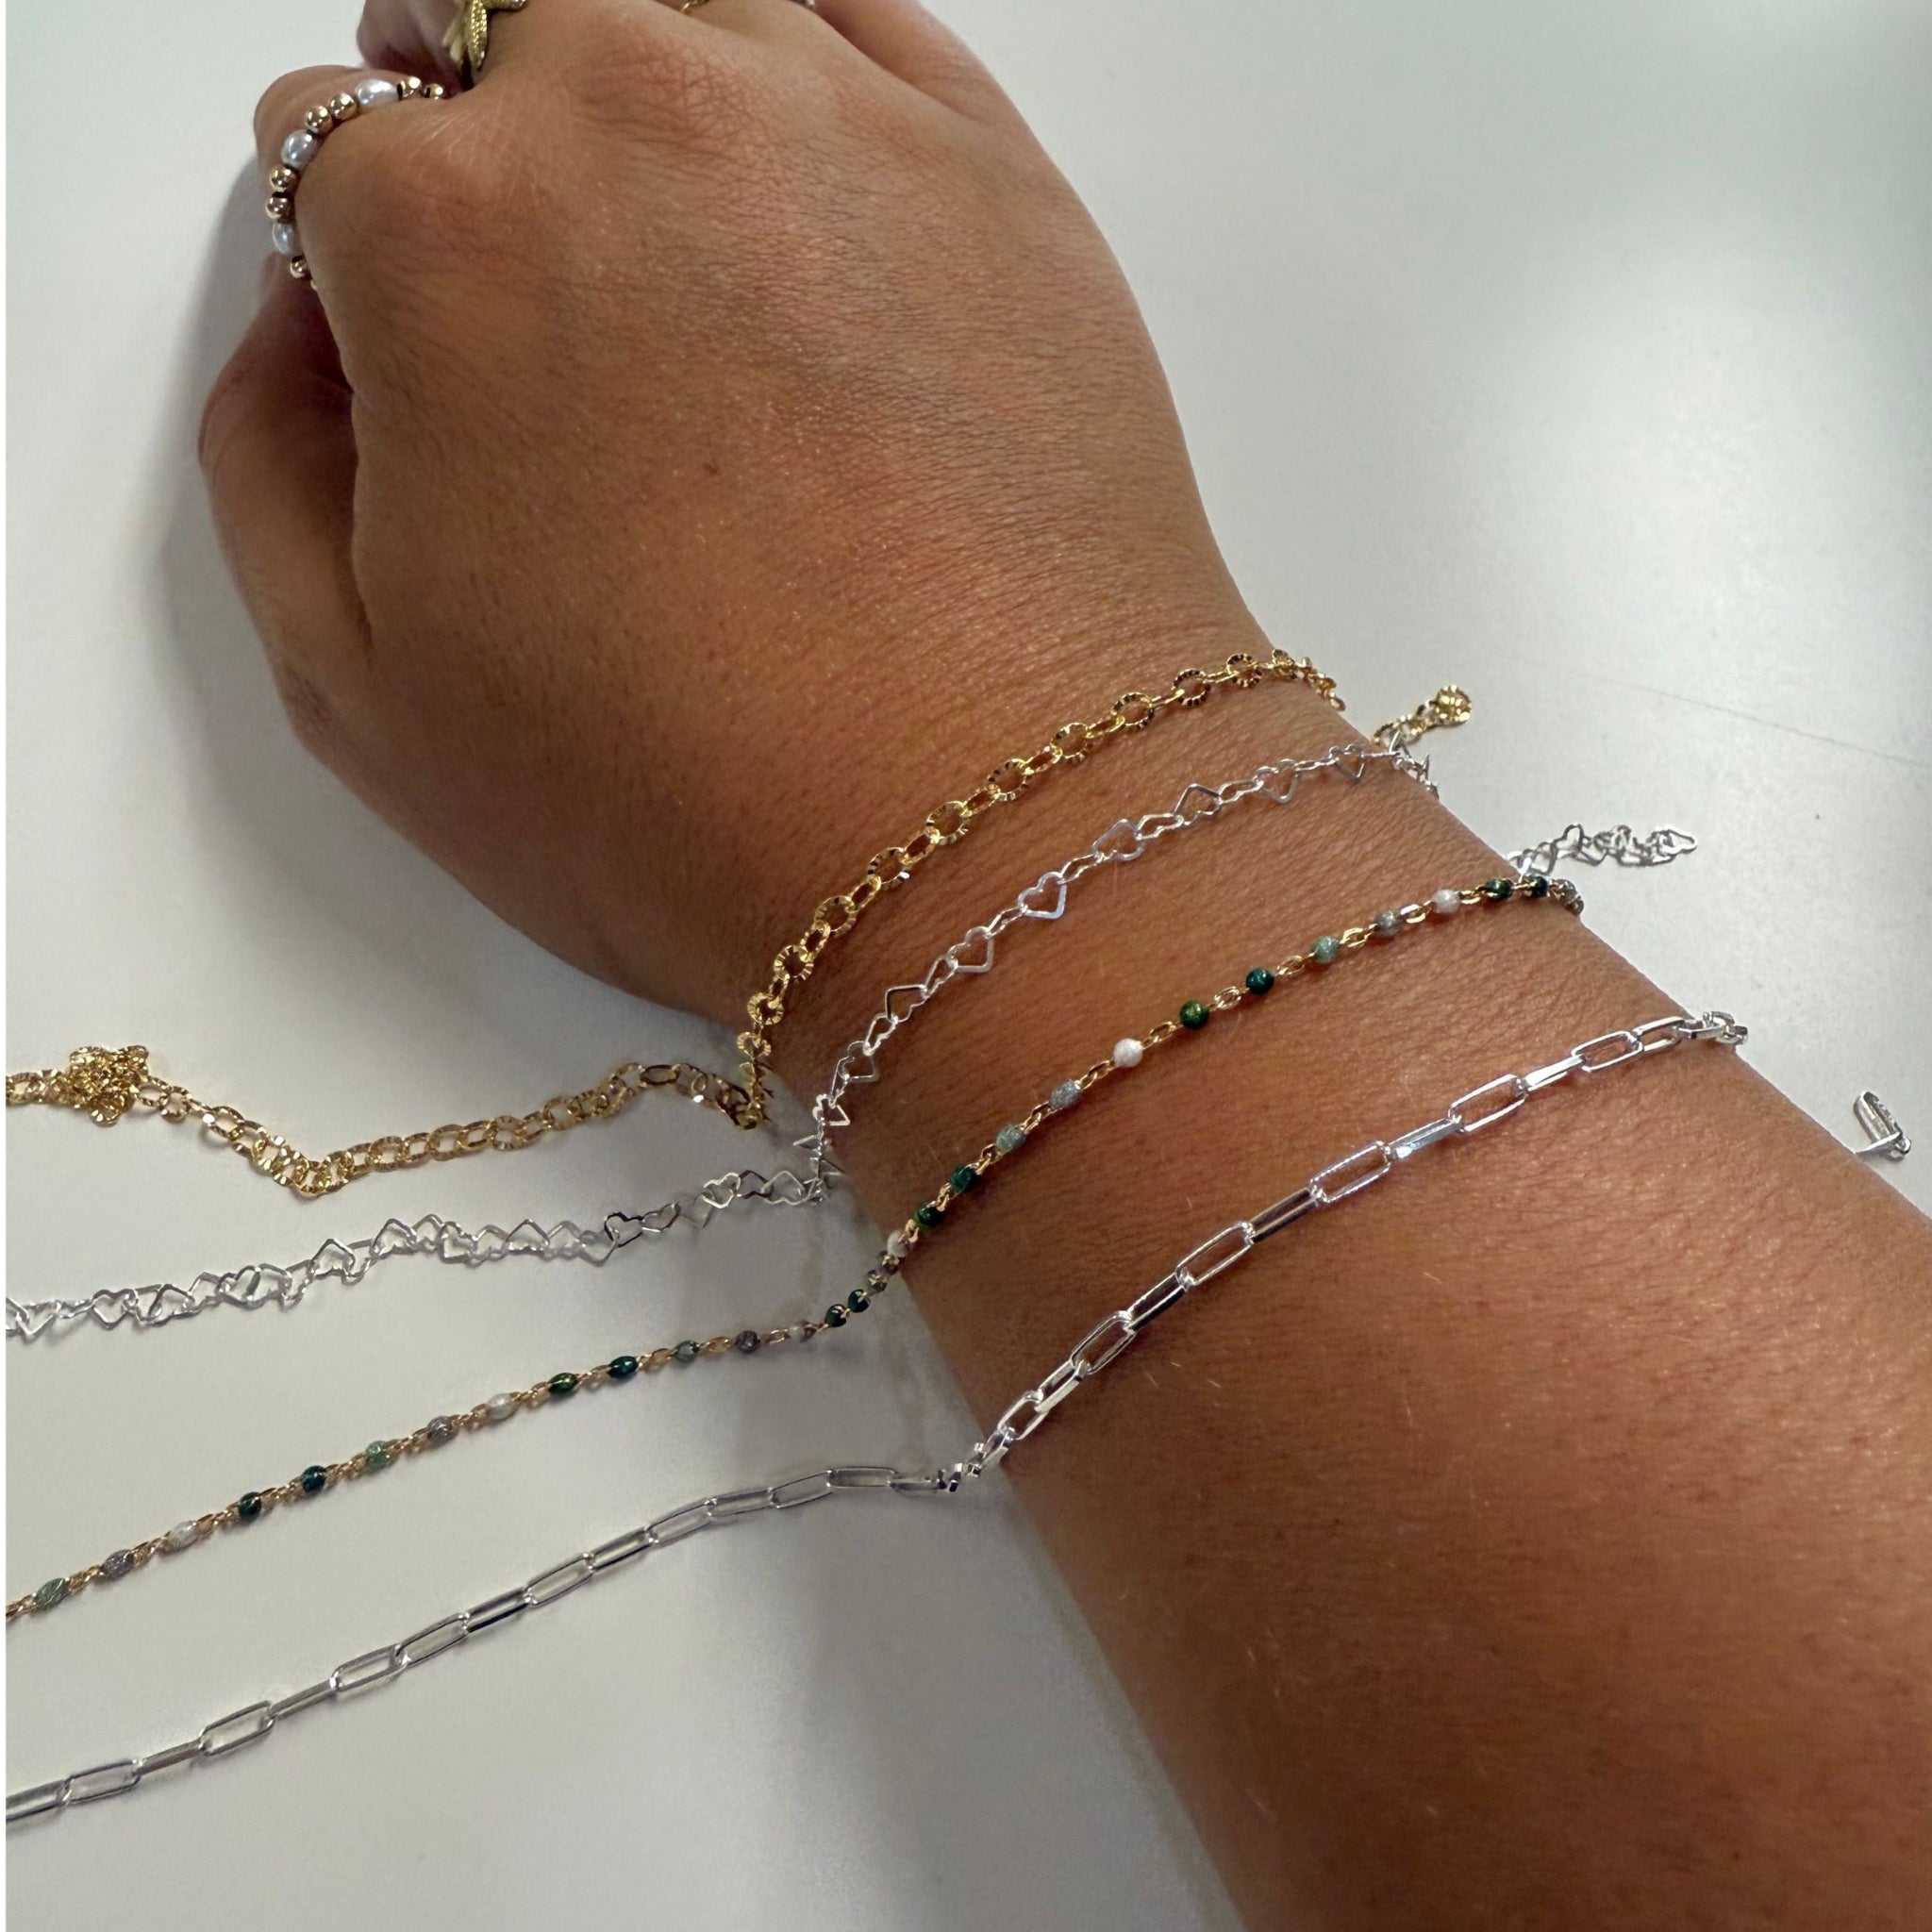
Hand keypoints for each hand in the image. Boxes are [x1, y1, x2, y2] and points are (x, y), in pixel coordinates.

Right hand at [204, 0, 1264, 1028]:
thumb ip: (271, 459)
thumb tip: (302, 325)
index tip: (400, 319)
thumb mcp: (361, 685)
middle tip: (516, 233)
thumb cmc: (679, 792)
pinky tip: (796, 163)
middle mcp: (626, 113)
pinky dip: (800, 58)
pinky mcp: (994, 164)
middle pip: (500, 27)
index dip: (349, 238)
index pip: (330, 141)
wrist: (989, 833)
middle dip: (473, 107)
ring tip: (652, 199)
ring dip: (628, 66)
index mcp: (437, 228)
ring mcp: (829, 116)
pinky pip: (862, 17)